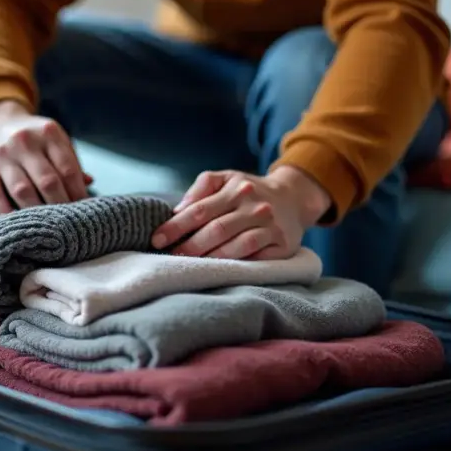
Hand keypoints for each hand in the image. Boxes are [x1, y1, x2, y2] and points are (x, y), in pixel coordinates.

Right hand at [0, 100, 91, 212]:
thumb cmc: (34, 140)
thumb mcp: (54, 141)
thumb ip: (71, 163)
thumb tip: (88, 184)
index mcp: (48, 133)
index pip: (67, 169)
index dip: (78, 193)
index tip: (85, 211)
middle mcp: (23, 141)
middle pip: (48, 181)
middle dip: (61, 205)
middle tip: (68, 223)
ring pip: (22, 190)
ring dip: (38, 212)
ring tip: (48, 226)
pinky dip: (7, 212)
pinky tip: (19, 222)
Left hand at [151, 166, 330, 259]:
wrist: (294, 198)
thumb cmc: (248, 191)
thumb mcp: (226, 178)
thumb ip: (201, 188)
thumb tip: (177, 209)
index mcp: (236, 188)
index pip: (200, 210)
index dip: (176, 226)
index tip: (156, 240)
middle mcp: (255, 206)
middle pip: (216, 230)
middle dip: (190, 246)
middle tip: (171, 258)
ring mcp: (270, 226)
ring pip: (237, 246)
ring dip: (212, 259)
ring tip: (191, 267)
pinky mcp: (283, 245)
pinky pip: (257, 259)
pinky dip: (238, 266)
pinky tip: (221, 271)